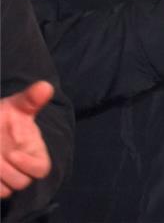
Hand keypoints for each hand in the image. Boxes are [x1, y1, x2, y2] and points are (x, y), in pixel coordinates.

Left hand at [0, 81, 52, 197]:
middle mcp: (22, 167)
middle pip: (23, 182)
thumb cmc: (4, 116)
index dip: (30, 165)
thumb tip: (46, 86)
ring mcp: (7, 177)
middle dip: (9, 171)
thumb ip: (31, 99)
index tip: (14, 153)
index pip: (42, 169)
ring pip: (7, 190)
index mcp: (35, 151)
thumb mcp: (16, 105)